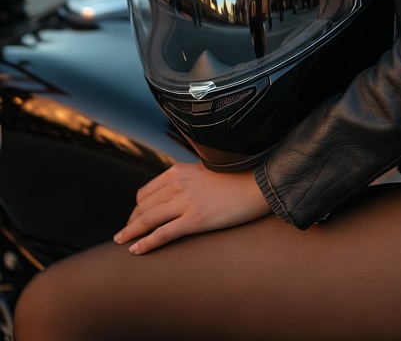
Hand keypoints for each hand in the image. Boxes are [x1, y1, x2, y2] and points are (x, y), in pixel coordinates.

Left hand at [114, 162, 270, 254]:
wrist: (256, 184)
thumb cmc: (234, 179)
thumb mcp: (204, 169)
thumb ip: (186, 178)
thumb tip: (173, 190)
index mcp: (178, 170)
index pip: (146, 192)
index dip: (136, 208)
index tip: (133, 219)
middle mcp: (177, 184)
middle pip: (143, 207)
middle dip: (131, 222)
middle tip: (123, 234)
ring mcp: (185, 202)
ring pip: (147, 220)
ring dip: (131, 233)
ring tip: (122, 242)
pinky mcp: (194, 220)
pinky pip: (162, 234)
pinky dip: (145, 243)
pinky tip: (136, 250)